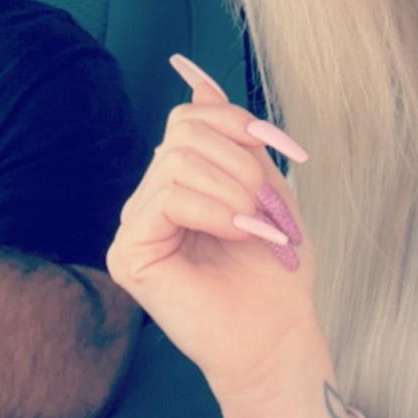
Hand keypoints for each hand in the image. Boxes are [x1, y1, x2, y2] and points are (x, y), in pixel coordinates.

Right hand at [106, 56, 328, 403]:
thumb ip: (233, 137)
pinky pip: (167, 198)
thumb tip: (198, 82)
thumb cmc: (274, 268)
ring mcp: (136, 225)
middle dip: (241, 164)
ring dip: (234, 191)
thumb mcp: (264, 185)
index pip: (190, 118)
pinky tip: (237, 234)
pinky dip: (214, 210)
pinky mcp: (129, 253)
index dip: (239, 123)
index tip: (287, 151)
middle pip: (184, 134)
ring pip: (177, 163)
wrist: (277, 334)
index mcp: (181, 180)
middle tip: (271, 209)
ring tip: (258, 228)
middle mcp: (151, 197)